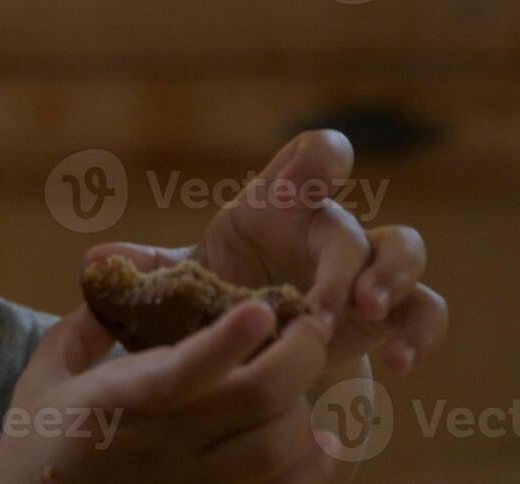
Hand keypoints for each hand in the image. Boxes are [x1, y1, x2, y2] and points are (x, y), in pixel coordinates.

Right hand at [0, 302, 346, 482]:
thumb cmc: (37, 439)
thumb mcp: (46, 373)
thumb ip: (88, 322)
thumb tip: (121, 272)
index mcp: (113, 404)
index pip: (179, 374)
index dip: (225, 340)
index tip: (259, 306)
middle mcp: (160, 447)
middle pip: (255, 402)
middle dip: (298, 353)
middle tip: (307, 321)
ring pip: (277, 445)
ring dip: (302, 400)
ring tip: (301, 369)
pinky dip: (315, 464)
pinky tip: (322, 437)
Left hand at [87, 130, 448, 376]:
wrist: (241, 345)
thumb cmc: (211, 298)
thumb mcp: (179, 287)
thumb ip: (147, 274)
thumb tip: (95, 264)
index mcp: (275, 206)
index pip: (310, 158)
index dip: (322, 156)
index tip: (328, 168)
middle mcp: (322, 229)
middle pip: (352, 222)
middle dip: (351, 258)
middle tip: (340, 301)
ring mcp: (361, 270)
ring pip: (404, 251)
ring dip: (395, 279)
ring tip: (370, 315)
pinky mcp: (386, 314)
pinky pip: (424, 311)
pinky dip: (418, 331)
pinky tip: (399, 363)